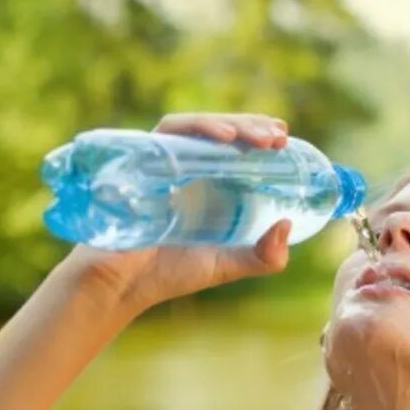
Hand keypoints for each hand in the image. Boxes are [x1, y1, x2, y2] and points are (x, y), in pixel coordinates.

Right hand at [62, 112, 293, 312]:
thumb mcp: (226, 265)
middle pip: (219, 132)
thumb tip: (288, 225)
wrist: (121, 286)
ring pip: (198, 126)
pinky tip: (224, 138)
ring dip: (231, 123)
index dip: (257, 135)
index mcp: (205, 184)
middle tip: (278, 136)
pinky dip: (198, 128)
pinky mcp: (143, 160)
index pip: (233, 148)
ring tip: (260, 136)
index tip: (283, 137)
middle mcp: (184, 168)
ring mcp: (161, 162)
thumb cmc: (168, 274)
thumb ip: (263, 257)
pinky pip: (170, 132)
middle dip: (251, 126)